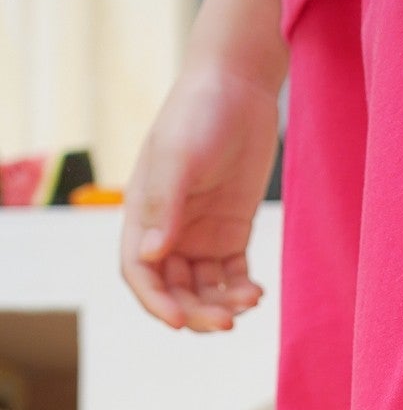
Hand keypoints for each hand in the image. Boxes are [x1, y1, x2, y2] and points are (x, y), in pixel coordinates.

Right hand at [121, 54, 280, 332]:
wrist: (237, 87)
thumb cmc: (198, 114)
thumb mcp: (178, 157)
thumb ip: (165, 206)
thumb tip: (150, 255)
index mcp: (142, 214)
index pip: (140, 272)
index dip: (156, 302)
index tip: (180, 322)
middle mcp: (167, 230)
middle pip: (174, 290)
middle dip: (196, 312)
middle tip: (226, 322)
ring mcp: (200, 233)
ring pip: (204, 288)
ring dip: (222, 304)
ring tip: (248, 302)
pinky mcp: (231, 231)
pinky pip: (231, 275)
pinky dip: (240, 290)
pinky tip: (256, 292)